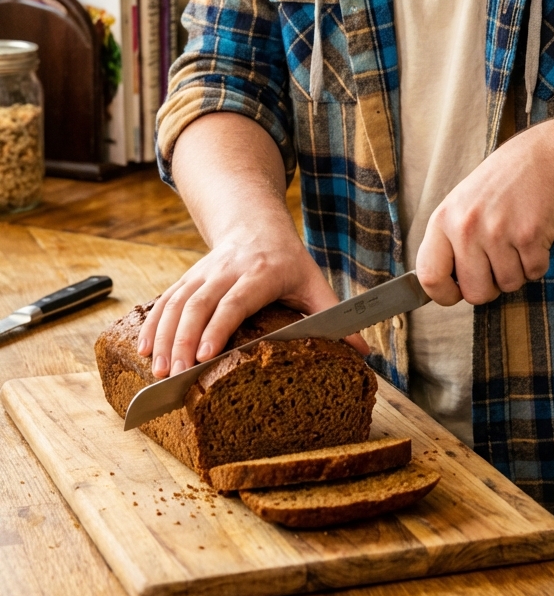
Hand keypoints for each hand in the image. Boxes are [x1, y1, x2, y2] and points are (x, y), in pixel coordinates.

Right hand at [137, 222, 368, 376]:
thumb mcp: (314, 282)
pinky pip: (165, 299)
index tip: (204, 355)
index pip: (235, 301)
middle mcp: (228, 270)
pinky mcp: (188, 277)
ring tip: (157, 370)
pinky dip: (152, 324)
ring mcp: (204, 272)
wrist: (254, 221)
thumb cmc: (288, 259)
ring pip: (177, 301)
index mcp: (261, 273)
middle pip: (199, 303)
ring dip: (163, 335)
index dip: (218, 327)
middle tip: (173, 374)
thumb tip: (366, 353)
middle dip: (182, 339)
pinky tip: (145, 350)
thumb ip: (335, 316)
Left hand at [416, 121, 553, 305]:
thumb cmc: (500, 184)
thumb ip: (451, 242)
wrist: (541, 157)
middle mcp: (466, 227)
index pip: (429, 275)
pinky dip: (537, 262)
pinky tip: (533, 236)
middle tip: (498, 262)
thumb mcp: (462, 205)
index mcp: (443, 220)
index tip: (456, 293)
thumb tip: (442, 286)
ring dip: (517, 270)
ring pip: (508, 285)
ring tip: (517, 240)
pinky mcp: (529, 235)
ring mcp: (498, 231)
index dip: (443, 294)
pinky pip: (534, 273)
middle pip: (474, 293)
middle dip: (490, 286)